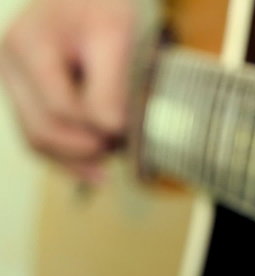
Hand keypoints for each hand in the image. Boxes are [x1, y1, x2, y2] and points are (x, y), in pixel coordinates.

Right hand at [0, 0, 135, 181]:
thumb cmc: (105, 5)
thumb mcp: (116, 37)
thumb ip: (110, 86)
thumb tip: (110, 133)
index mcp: (29, 46)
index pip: (64, 109)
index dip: (100, 129)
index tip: (131, 134)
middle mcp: (10, 64)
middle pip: (44, 130)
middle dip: (86, 149)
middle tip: (123, 151)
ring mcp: (11, 80)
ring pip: (36, 139)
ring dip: (75, 160)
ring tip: (109, 166)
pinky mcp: (23, 92)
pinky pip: (37, 134)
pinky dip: (65, 155)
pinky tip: (94, 169)